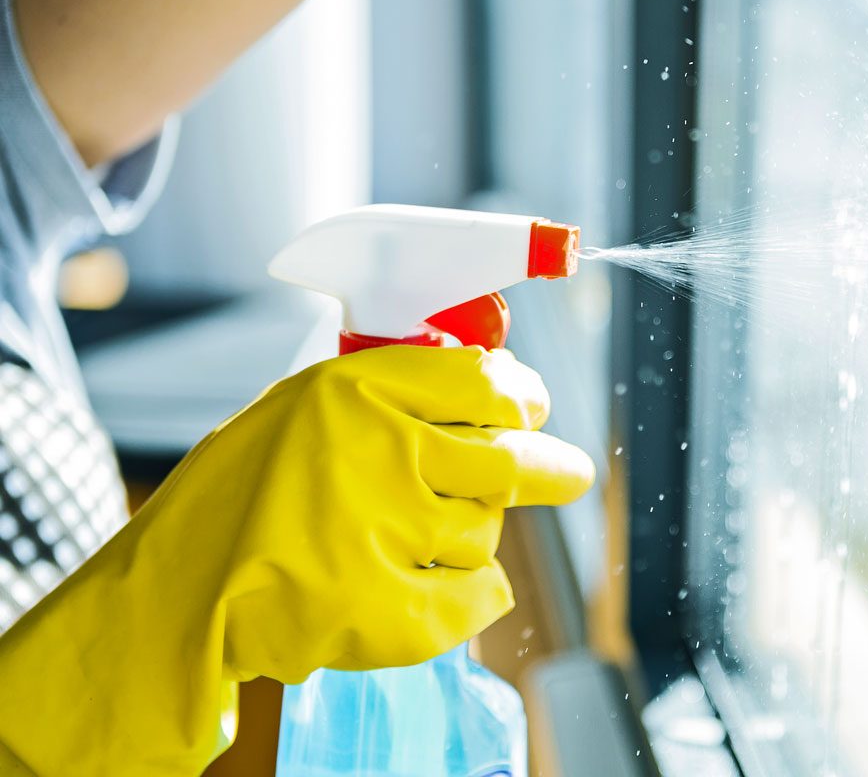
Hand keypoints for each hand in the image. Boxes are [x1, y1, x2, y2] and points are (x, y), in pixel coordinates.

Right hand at [0, 345, 593, 775]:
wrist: (177, 593)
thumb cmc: (239, 495)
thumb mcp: (303, 409)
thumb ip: (388, 394)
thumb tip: (491, 384)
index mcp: (359, 390)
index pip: (484, 381)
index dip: (523, 396)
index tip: (532, 407)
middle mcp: (384, 451)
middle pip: (509, 458)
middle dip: (553, 467)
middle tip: (570, 472)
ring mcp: (389, 531)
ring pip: (484, 528)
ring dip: (475, 532)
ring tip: (425, 537)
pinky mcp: (390, 606)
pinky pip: (479, 595)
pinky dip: (478, 594)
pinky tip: (453, 589)